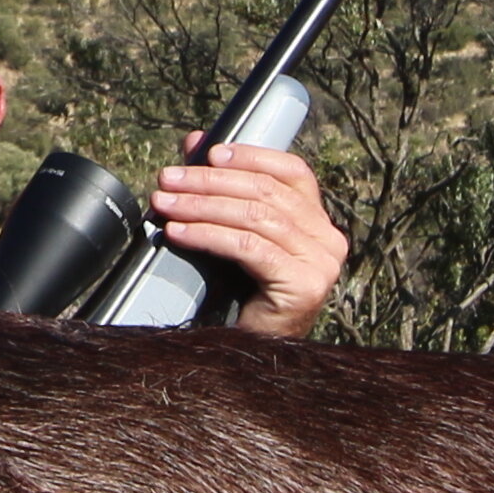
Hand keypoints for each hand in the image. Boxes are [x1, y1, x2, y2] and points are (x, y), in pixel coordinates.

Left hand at [155, 142, 347, 341]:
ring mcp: (321, 262)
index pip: (292, 171)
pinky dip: (208, 235)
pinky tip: (179, 233)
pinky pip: (249, 247)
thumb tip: (195, 141)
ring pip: (255, 217)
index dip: (251, 155)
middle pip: (266, 192)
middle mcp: (328, 239)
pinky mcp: (303, 284)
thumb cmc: (244, 294)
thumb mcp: (235, 233)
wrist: (253, 351)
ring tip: (165, 204)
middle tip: (168, 179)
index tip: (209, 152)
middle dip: (209, 181)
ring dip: (201, 206)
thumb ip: (223, 189)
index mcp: (318, 222)